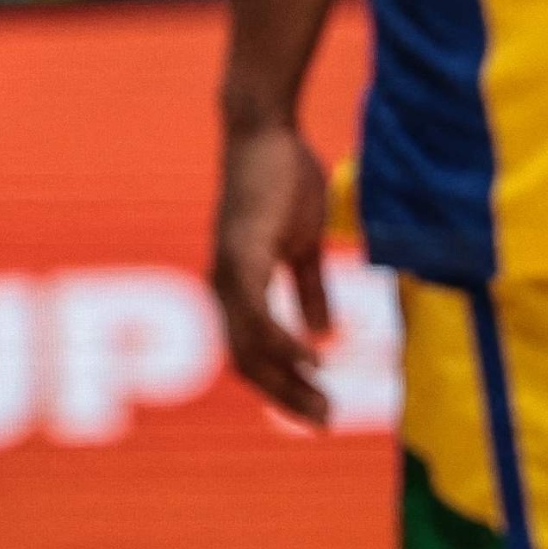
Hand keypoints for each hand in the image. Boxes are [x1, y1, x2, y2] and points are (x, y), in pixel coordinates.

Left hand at [210, 117, 335, 425]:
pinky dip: (281, 342)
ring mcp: (228, 267)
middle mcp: (223, 282)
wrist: (264, 127)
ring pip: (247, 346)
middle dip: (285, 396)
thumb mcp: (303, 244)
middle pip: (245, 362)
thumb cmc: (283, 177)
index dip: (280, 387)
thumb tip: (321, 337)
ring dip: (285, 380)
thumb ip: (308, 289)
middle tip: (324, 421)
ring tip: (322, 402)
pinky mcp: (241, 249)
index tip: (318, 411)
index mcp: (235, 283)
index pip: (249, 353)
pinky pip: (256, 311)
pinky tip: (310, 358)